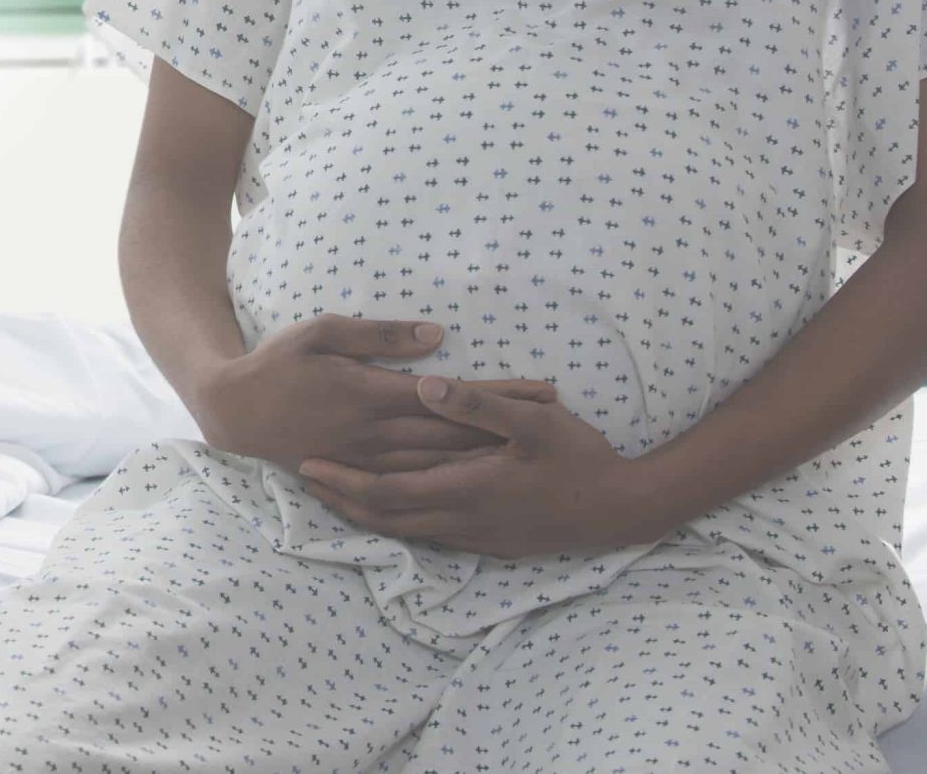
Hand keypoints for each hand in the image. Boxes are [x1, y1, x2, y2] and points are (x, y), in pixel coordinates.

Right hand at [192, 315, 560, 477]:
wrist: (234, 413)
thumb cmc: (278, 363)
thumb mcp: (322, 331)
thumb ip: (379, 334)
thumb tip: (438, 335)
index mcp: (371, 394)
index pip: (452, 396)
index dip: (499, 395)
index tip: (542, 391)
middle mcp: (377, 435)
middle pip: (457, 435)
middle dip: (510, 427)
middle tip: (560, 421)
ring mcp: (369, 462)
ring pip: (443, 466)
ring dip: (492, 459)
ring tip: (536, 453)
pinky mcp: (360, 476)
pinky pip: (417, 487)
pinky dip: (456, 485)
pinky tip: (483, 485)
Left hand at [292, 376, 659, 560]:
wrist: (621, 509)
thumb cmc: (579, 458)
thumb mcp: (533, 419)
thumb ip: (477, 403)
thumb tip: (425, 384)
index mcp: (465, 489)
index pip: (387, 492)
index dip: (344, 479)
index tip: (309, 462)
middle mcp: (463, 520)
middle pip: (385, 519)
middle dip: (342, 500)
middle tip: (305, 480)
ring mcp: (478, 536)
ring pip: (406, 533)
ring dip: (367, 514)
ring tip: (335, 495)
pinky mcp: (492, 543)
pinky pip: (432, 538)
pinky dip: (400, 525)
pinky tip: (393, 513)